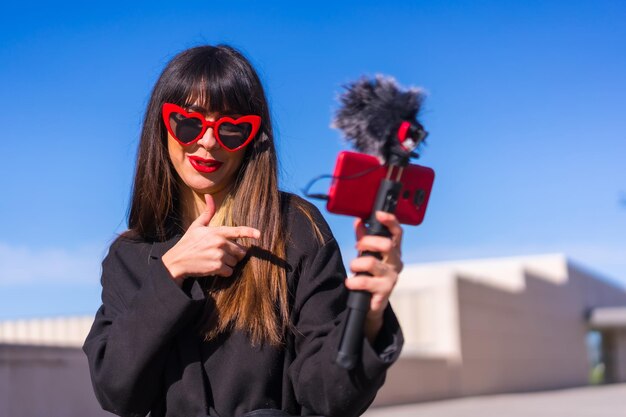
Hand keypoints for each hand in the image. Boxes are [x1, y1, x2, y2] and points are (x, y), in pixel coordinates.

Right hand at [161, 193, 260, 286]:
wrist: (177, 261)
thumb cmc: (188, 242)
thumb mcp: (197, 225)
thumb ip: (208, 212)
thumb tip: (209, 196)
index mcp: (217, 231)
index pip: (238, 231)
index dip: (250, 232)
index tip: (259, 235)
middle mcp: (220, 243)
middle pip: (241, 250)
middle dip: (235, 253)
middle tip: (221, 252)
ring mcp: (218, 255)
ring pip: (235, 262)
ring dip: (228, 263)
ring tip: (215, 259)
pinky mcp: (216, 268)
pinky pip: (230, 271)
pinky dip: (224, 272)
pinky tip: (214, 267)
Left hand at [344, 211, 402, 341]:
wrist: (371, 302)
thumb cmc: (370, 274)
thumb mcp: (366, 253)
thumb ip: (363, 237)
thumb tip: (358, 221)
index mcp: (394, 250)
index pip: (397, 232)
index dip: (390, 221)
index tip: (378, 214)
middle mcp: (396, 262)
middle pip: (387, 245)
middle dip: (368, 242)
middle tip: (358, 247)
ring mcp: (391, 277)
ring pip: (372, 263)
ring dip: (356, 264)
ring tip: (353, 268)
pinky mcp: (384, 291)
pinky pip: (365, 282)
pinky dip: (353, 281)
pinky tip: (350, 283)